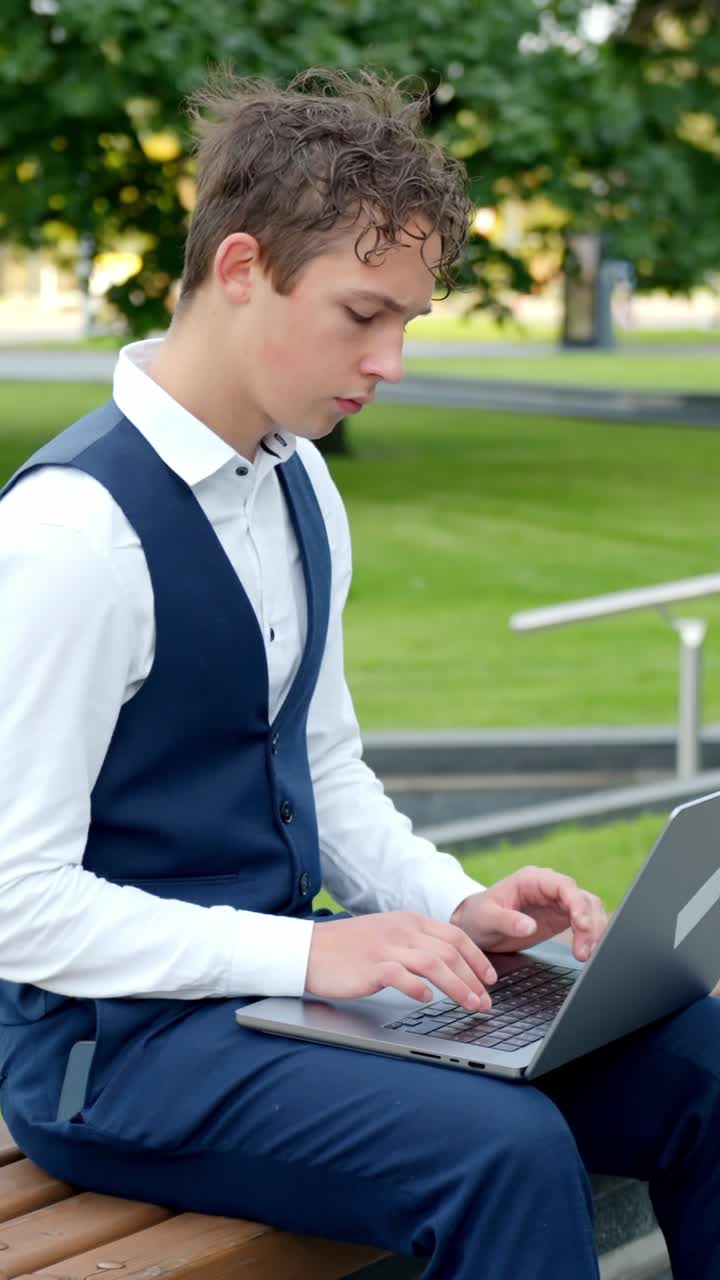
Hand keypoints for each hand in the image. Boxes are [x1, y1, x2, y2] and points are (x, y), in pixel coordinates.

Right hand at [305, 911, 497, 1010]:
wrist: (310, 949)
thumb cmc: (349, 947)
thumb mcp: (388, 934)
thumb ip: (416, 943)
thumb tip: (448, 964)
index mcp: (410, 921)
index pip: (455, 935)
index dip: (477, 958)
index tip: (491, 978)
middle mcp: (402, 931)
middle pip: (450, 951)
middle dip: (474, 978)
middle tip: (486, 1001)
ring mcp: (387, 947)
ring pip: (434, 964)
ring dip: (458, 987)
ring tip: (471, 1005)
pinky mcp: (372, 966)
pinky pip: (402, 976)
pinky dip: (419, 988)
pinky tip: (427, 1000)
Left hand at [450, 866, 608, 963]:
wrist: (475, 925)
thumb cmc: (478, 915)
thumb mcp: (487, 918)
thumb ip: (507, 921)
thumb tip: (529, 926)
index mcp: (531, 880)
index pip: (564, 886)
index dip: (577, 904)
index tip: (582, 925)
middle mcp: (548, 888)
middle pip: (582, 898)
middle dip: (590, 923)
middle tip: (586, 950)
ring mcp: (557, 902)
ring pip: (589, 910)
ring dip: (594, 931)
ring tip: (586, 954)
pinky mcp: (560, 917)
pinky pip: (584, 922)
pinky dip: (590, 936)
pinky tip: (587, 951)